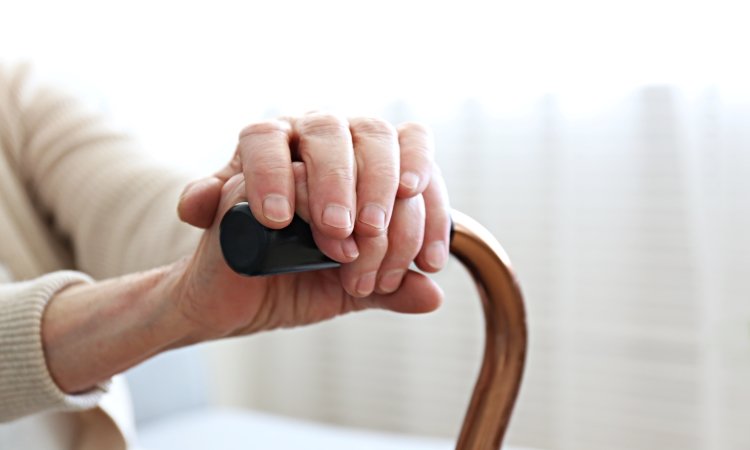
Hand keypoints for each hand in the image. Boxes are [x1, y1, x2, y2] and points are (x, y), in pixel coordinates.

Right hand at [175, 114, 450, 338]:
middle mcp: (330, 148)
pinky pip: (265, 153)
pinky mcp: (240, 167)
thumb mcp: (350, 290)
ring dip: (336, 181)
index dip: (430, 198)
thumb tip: (432, 295)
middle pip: (373, 132)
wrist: (228, 306)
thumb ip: (390, 287)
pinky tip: (279, 222)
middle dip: (381, 183)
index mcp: (365, 168)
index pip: (411, 151)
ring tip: (335, 233)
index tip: (428, 259)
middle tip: (371, 233)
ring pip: (324, 131)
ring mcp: (286, 150)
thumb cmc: (292, 285)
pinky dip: (276, 183)